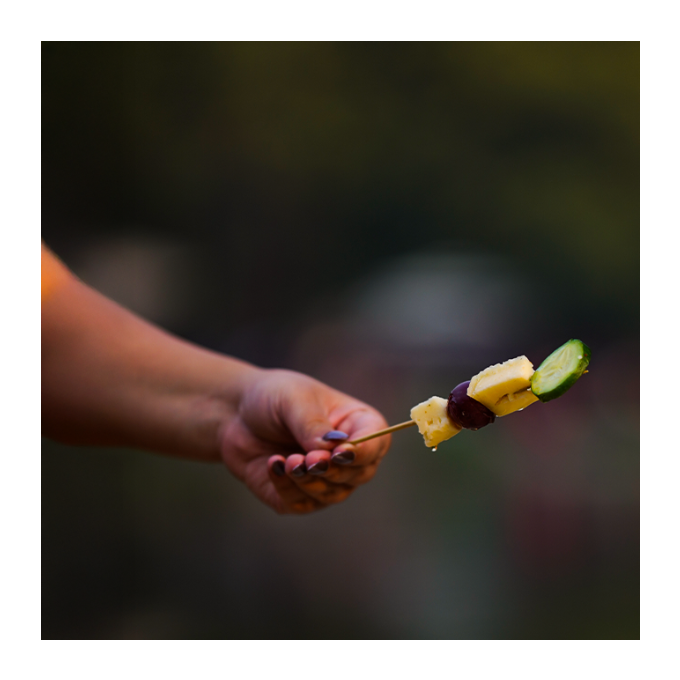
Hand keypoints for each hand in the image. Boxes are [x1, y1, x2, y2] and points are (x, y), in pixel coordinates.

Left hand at [219, 369, 390, 513]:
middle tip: (307, 459)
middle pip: (360, 474)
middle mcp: (348, 455)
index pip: (377, 442)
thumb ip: (313, 425)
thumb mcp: (294, 400)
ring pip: (332, 493)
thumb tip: (330, 452)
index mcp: (358, 423)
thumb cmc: (273, 397)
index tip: (340, 452)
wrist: (236, 413)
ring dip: (309, 480)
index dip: (363, 451)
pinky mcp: (299, 496)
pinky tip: (273, 464)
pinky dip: (287, 488)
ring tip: (286, 460)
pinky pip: (302, 503)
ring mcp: (326, 479)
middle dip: (333, 470)